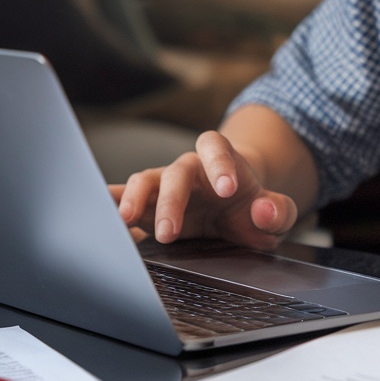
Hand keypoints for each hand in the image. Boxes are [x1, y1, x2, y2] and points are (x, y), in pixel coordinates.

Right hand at [110, 130, 298, 247]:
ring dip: (133, 200)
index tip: (228, 189)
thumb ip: (278, 210)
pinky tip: (100, 219)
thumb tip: (264, 210)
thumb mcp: (275, 211)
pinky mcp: (148, 204)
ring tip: (126, 221)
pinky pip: (124, 198)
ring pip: (144, 181)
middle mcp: (189, 168)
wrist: (235, 206)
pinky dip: (110, 204)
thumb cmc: (253, 206)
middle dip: (171, 201)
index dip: (220, 163)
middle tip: (171, 233)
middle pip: (176, 172)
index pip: (216, 146)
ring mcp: (165, 184)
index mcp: (222, 160)